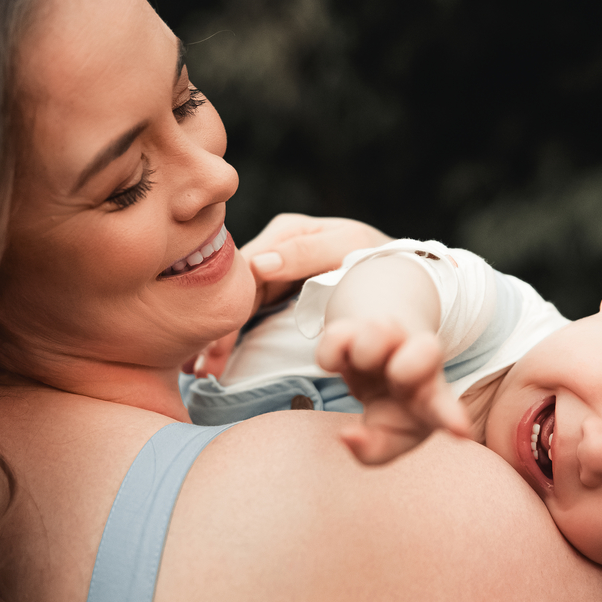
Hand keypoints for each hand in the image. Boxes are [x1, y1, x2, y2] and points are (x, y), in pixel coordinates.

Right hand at [186, 214, 389, 378]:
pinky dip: (231, 335)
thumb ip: (305, 253)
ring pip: (237, 304)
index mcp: (286, 232)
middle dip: (217, 328)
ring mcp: (274, 270)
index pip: (245, 268)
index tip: (215, 342)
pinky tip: (212, 359)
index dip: (227, 305)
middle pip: (235, 288)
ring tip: (200, 370)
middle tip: (201, 367)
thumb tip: (260, 263)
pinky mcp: (278, 290)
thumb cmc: (378, 256)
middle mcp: (274, 247)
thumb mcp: (347, 246)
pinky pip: (247, 312)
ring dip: (218, 337)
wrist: (401, 271)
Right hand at [316, 317, 470, 464]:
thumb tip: (345, 436)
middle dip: (409, 366)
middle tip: (396, 376)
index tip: (461, 432)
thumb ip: (371, 451)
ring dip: (365, 351)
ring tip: (364, 363)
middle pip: (426, 350)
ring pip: (378, 332)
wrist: (371, 364)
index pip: (444, 406)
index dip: (451, 418)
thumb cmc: (390, 410)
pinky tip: (341, 359)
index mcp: (431, 398)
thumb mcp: (385, 440)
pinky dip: (332, 353)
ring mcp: (388, 339)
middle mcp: (417, 362)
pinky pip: (336, 338)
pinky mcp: (353, 328)